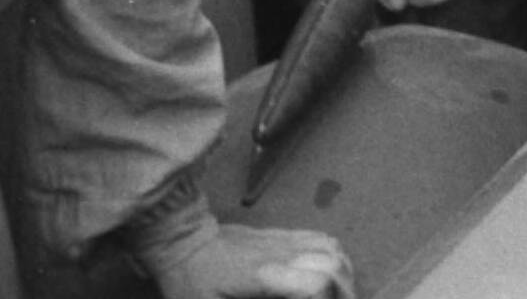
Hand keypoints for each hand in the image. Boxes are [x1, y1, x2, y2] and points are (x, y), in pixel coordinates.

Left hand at [148, 221, 354, 298]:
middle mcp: (282, 254)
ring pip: (332, 248)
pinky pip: (321, 238)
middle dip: (345, 291)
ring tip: (341, 296)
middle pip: (333, 264)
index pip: (316, 284)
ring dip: (344, 273)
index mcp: (264, 277)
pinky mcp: (281, 234)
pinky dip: (335, 257)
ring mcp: (284, 240)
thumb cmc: (190, 284)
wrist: (181, 239)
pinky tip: (330, 273)